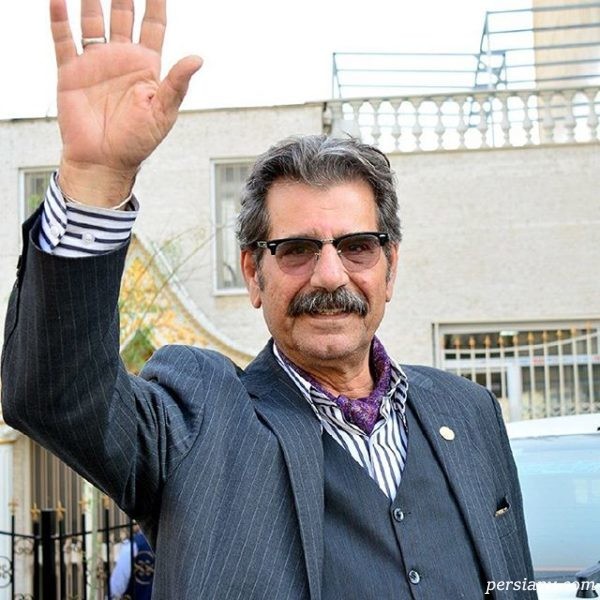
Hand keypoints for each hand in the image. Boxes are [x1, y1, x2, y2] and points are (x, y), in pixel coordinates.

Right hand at [51, 0, 201, 205]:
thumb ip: (176, 84)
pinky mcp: (71, 72)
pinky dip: (59, 19)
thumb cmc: (137, 143)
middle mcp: (121, 59)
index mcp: (146, 67)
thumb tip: (197, 59)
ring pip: (92, 20)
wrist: (104, 162)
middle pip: (122, 14)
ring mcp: (95, 63)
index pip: (154, 25)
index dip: (156, 3)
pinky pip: (63, 39)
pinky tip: (58, 0)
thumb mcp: (163, 113)